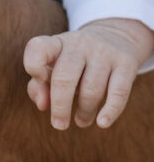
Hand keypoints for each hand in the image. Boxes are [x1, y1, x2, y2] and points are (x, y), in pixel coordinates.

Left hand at [24, 18, 153, 129]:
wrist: (115, 37)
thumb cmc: (74, 65)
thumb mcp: (53, 70)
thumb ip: (38, 88)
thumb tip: (43, 105)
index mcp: (57, 44)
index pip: (38, 49)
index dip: (34, 67)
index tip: (41, 80)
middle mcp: (80, 44)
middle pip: (64, 79)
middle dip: (60, 108)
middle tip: (59, 125)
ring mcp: (104, 51)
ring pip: (90, 90)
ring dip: (84, 112)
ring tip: (82, 120)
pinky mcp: (126, 62)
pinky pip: (118, 91)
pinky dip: (110, 110)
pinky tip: (102, 123)